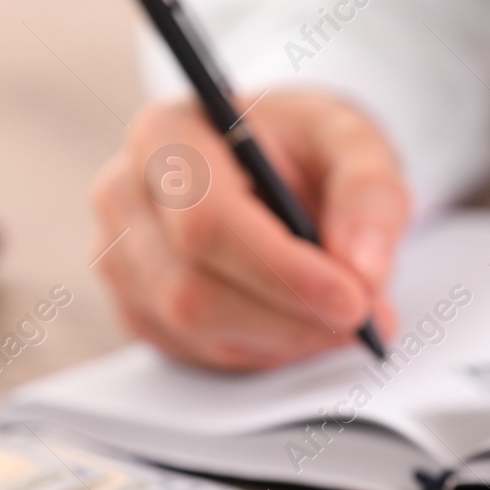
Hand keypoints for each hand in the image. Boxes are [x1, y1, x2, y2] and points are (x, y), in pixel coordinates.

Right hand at [90, 91, 409, 369]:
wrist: (275, 164)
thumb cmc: (305, 146)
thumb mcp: (354, 143)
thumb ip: (369, 194)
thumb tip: (362, 268)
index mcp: (166, 135)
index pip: (206, 222)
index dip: (281, 272)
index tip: (352, 299)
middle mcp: (125, 196)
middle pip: (192, 290)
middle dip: (289, 318)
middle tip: (364, 318)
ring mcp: (121, 258)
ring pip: (195, 331)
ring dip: (282, 339)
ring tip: (340, 315)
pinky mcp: (135, 308)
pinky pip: (196, 354)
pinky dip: (262, 351)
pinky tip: (297, 319)